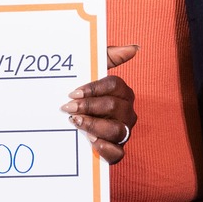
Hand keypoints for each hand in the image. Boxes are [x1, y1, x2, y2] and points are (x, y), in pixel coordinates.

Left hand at [62, 45, 139, 163]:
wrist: (67, 123)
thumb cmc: (84, 94)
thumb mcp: (92, 71)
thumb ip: (110, 56)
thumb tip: (135, 47)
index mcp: (122, 92)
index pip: (115, 86)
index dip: (94, 89)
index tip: (74, 93)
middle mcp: (127, 112)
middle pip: (115, 107)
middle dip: (89, 107)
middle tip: (68, 108)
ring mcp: (123, 132)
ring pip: (117, 130)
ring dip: (94, 126)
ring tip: (76, 123)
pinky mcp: (116, 151)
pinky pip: (118, 153)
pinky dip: (105, 149)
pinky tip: (91, 142)